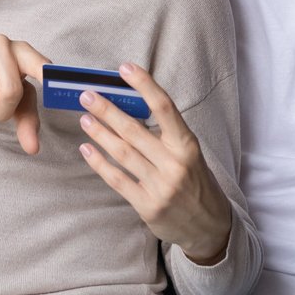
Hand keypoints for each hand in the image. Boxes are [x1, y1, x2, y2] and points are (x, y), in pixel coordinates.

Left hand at [77, 62, 232, 263]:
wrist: (210, 226)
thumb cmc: (196, 182)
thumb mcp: (189, 154)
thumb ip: (165, 136)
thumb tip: (130, 107)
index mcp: (188, 146)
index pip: (165, 107)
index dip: (144, 85)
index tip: (125, 68)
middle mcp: (175, 164)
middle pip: (134, 130)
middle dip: (107, 109)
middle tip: (86, 94)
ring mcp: (161, 186)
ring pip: (123, 153)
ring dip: (100, 133)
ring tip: (85, 118)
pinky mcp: (147, 206)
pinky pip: (117, 180)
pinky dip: (100, 163)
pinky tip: (87, 149)